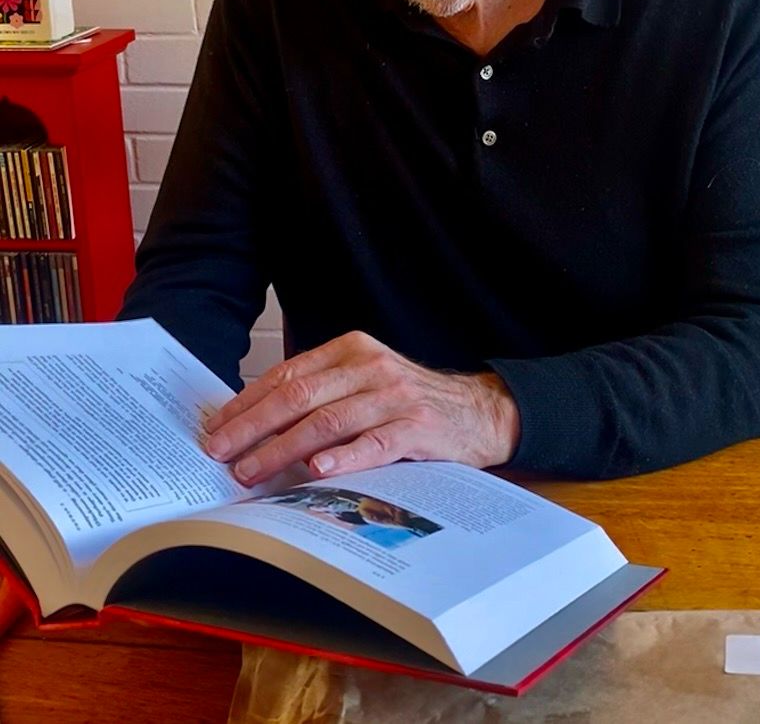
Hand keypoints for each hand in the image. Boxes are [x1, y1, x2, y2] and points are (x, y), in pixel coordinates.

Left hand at [204, 331, 520, 485]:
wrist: (480, 411)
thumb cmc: (411, 402)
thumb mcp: (365, 380)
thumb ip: (322, 391)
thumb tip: (258, 418)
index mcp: (352, 349)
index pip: (288, 375)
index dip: (248, 402)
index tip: (217, 427)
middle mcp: (370, 367)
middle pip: (299, 397)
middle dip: (252, 427)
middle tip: (220, 452)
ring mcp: (394, 397)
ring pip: (327, 423)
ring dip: (282, 449)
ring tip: (251, 471)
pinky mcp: (417, 429)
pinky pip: (373, 444)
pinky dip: (343, 458)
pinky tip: (317, 472)